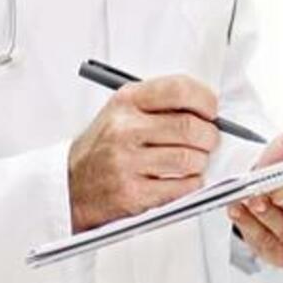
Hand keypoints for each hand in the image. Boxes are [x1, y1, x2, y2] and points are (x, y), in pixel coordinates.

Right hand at [68, 75, 219, 232]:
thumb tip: (208, 108)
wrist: (70, 182)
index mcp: (126, 101)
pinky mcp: (133, 193)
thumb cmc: (105, 145)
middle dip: (209, 135)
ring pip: (190, 159)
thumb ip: (161, 104)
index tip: (211, 110)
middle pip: (190, 127)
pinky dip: (191, 184)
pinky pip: (182, 187)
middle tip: (209, 139)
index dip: (205, 99)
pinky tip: (182, 179)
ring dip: (201, 161)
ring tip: (193, 160)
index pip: (179, 89)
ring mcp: (127, 162)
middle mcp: (125, 129)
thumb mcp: (123, 110)